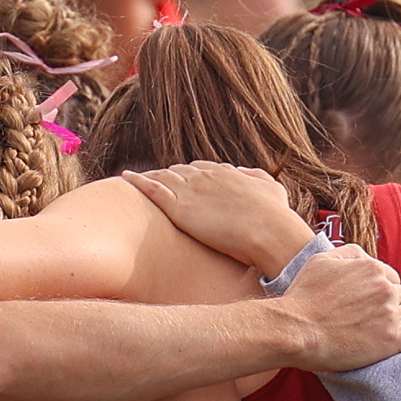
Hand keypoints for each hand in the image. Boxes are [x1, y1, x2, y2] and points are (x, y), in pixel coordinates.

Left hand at [122, 162, 315, 274]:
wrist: (269, 231)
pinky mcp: (179, 208)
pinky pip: (152, 189)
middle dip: (169, 175)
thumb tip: (245, 173)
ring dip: (150, 176)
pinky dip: (138, 181)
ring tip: (137, 178)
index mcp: (226, 173)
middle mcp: (206, 176)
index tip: (184, 181)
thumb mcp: (272, 189)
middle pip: (180, 171)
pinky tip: (125, 177)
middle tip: (157, 181)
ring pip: (164, 177)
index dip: (191, 175)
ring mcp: (191, 190)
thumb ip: (258, 178)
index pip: (201, 169)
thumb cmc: (275, 216)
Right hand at [278, 245, 400, 370]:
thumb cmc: (303, 297)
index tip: (374, 304)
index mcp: (371, 268)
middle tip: (382, 320)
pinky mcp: (392, 340)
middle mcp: (385, 288)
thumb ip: (348, 254)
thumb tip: (364, 257)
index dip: (384, 291)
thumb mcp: (320, 261)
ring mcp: (390, 314)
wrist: (295, 330)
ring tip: (396, 331)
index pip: (392, 278)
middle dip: (397, 306)